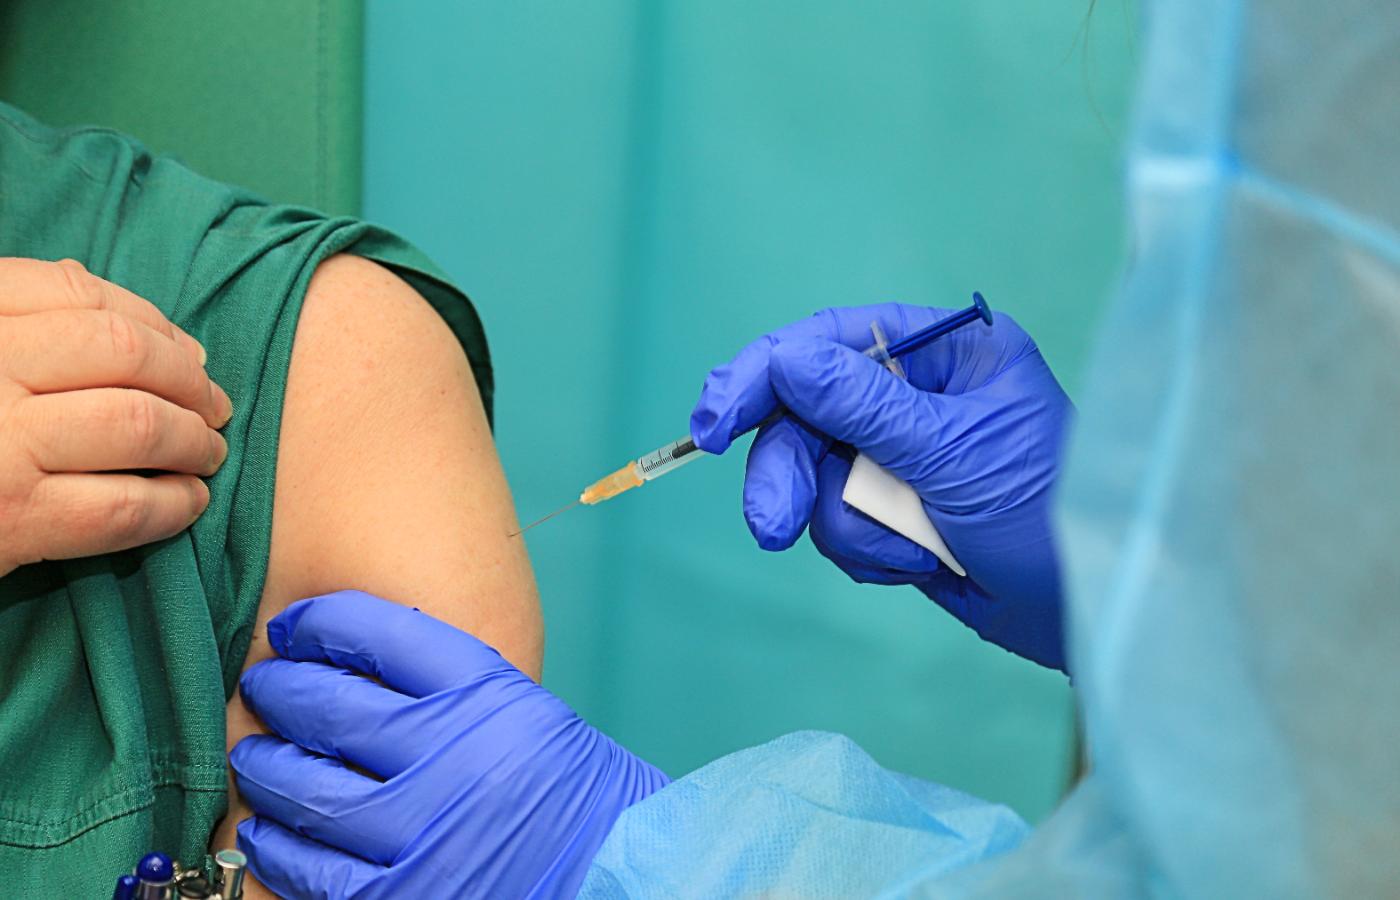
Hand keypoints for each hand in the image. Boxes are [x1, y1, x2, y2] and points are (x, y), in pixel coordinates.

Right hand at [0, 258, 231, 575]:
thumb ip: (11, 316)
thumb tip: (106, 296)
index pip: (73, 290)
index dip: (150, 320)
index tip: (186, 350)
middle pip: (122, 351)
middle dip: (187, 379)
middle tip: (215, 406)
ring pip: (138, 423)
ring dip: (193, 440)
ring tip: (208, 453)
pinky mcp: (11, 520)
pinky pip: (124, 506)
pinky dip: (174, 504)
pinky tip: (186, 503)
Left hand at [231, 590, 669, 898]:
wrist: (614, 873)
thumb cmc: (569, 790)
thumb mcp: (526, 710)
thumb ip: (449, 683)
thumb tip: (344, 660)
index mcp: (490, 697)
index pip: (383, 635)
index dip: (323, 622)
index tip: (296, 624)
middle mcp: (454, 758)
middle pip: (331, 708)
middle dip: (280, 690)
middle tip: (263, 684)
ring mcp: (423, 834)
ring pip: (307, 791)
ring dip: (265, 769)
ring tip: (253, 755)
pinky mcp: (402, 898)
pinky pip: (312, 871)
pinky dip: (277, 846)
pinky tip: (267, 830)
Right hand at [691, 303, 1071, 669]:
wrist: (1089, 614)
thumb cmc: (1050, 515)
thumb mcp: (954, 452)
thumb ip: (862, 405)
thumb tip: (785, 359)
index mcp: (945, 354)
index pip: (831, 342)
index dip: (763, 377)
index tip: (712, 424)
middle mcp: (918, 397)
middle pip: (807, 417)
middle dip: (791, 474)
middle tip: (770, 527)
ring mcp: (905, 459)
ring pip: (817, 479)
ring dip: (849, 524)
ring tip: (903, 553)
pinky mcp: (898, 514)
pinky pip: (840, 524)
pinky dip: (869, 551)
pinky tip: (920, 565)